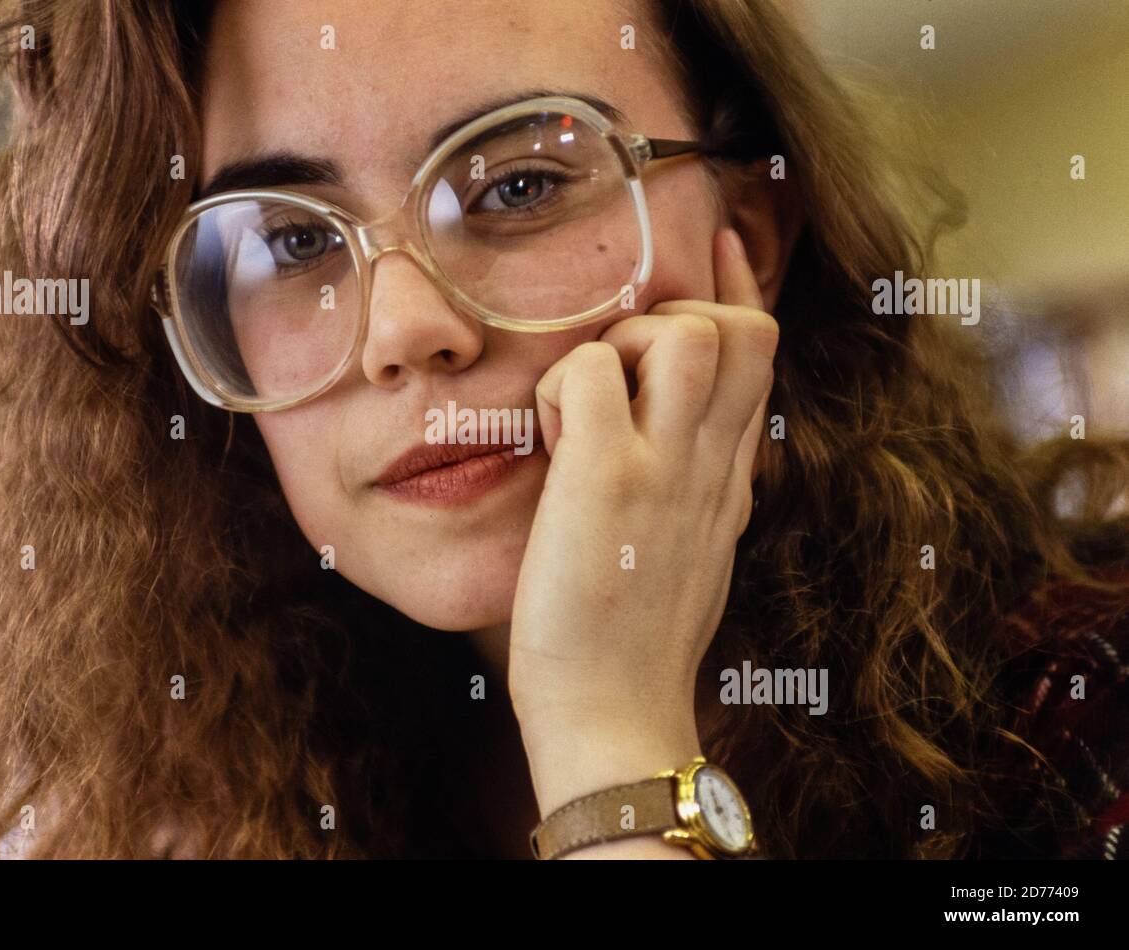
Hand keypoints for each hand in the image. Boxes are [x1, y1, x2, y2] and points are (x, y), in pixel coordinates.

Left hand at [509, 228, 777, 817]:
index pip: (758, 353)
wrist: (616, 716)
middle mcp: (712, 465)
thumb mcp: (692, 553)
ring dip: (625, 343)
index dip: (735, 286)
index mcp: (730, 480)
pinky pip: (588, 371)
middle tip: (619, 364)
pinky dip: (562, 384)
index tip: (713, 241)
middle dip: (682, 313)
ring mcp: (665, 469)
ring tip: (587, 404)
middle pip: (741, 327)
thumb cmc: (632, 641)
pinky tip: (550, 437)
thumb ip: (699, 487)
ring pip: (682, 332)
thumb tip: (685, 438)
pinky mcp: (607, 481)